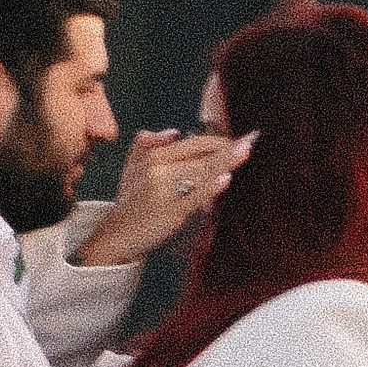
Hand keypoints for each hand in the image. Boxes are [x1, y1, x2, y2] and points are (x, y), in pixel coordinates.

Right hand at [75, 124, 254, 266]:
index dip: (217, 140)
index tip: (240, 139)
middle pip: (200, 154)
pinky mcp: (172, 211)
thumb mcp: (131, 167)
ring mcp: (165, 189)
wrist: (115, 234)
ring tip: (246, 150)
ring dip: (226, 160)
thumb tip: (174, 132)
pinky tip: (225, 178)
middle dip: (228, 148)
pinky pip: (195, 196)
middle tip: (252, 140)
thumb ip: (147, 144)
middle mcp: (157, 168)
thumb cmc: (130, 202)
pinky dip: (210, 186)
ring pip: (201, 172)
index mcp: (152, 156)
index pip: (192, 143)